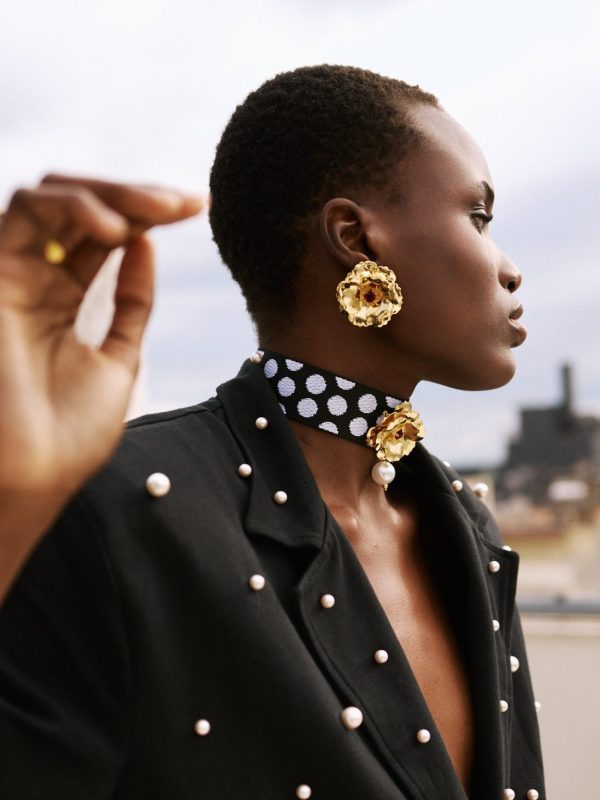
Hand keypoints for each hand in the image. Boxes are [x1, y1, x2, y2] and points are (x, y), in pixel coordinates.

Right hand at [0, 174, 202, 597]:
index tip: (201, 208)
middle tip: (189, 202)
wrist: (38, 474)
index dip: (151, 216)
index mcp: (62, 299)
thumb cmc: (73, 431)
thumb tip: (147, 246)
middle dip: (139, 197)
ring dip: (112, 193)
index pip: (105, 238)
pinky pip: (25, 210)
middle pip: (83, 210)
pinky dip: (75, 206)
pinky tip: (119, 229)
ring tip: (160, 211)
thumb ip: (132, 303)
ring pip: (54, 198)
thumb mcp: (120, 357)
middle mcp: (36, 279)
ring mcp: (14, 273)